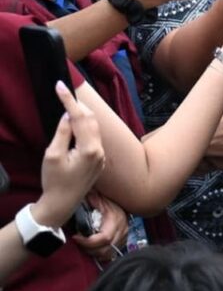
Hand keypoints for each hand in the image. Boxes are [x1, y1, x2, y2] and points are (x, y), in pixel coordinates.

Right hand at [33, 82, 105, 228]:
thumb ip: (63, 133)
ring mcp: (101, 156)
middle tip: (64, 92)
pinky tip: (77, 122)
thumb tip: (68, 115)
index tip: (60, 86)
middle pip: (92, 120)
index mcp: (90, 149)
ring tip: (69, 104)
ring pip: (94, 128)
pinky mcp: (98, 160)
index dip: (69, 100)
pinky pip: (94, 137)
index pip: (81, 118)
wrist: (61, 205)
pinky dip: (86, 126)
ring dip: (83, 115)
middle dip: (78, 105)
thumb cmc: (54, 182)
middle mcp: (100, 150)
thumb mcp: (53, 156)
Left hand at [71, 192, 127, 261]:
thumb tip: (83, 199)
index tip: (76, 237)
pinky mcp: (122, 242)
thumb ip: (93, 200)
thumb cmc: (113, 202)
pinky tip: (92, 248)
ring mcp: (123, 238)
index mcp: (116, 221)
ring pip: (107, 255)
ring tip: (84, 244)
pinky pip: (110, 255)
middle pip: (104, 250)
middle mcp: (122, 231)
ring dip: (93, 253)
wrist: (129, 203)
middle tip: (78, 241)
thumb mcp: (103, 200)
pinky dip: (100, 254)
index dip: (88, 242)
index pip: (104, 238)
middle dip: (88, 249)